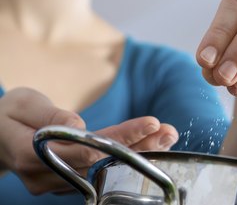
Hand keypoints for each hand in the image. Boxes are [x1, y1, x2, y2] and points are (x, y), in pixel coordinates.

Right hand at [0, 88, 177, 194]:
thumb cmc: (8, 116)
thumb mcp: (22, 104)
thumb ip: (49, 115)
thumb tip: (79, 124)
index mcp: (33, 153)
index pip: (88, 148)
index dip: (122, 138)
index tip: (151, 123)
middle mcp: (49, 175)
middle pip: (103, 162)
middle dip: (140, 146)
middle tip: (169, 132)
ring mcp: (59, 182)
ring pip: (106, 168)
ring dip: (139, 152)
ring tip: (167, 136)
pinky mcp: (67, 180)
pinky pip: (101, 169)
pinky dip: (125, 156)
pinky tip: (148, 144)